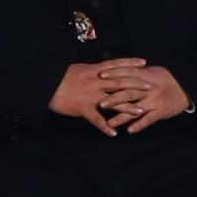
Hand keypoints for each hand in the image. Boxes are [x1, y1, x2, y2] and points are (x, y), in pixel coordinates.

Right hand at [46, 58, 179, 134]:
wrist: (45, 85)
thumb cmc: (59, 76)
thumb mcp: (78, 68)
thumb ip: (92, 70)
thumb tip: (102, 69)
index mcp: (94, 71)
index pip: (116, 65)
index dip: (131, 63)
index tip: (144, 63)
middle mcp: (95, 82)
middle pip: (120, 82)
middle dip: (136, 84)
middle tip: (151, 86)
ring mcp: (90, 96)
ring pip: (113, 101)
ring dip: (128, 107)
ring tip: (141, 112)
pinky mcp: (82, 108)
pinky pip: (96, 119)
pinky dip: (105, 127)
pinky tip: (114, 134)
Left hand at [102, 60, 192, 135]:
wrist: (187, 87)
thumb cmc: (167, 79)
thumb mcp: (152, 72)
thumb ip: (136, 73)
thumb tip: (117, 70)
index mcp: (146, 75)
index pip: (128, 72)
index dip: (114, 73)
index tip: (101, 75)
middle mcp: (149, 88)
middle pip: (129, 92)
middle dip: (113, 98)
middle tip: (100, 103)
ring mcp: (155, 100)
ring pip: (136, 108)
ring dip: (122, 116)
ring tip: (110, 123)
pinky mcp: (161, 111)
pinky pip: (149, 119)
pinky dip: (139, 125)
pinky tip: (130, 131)